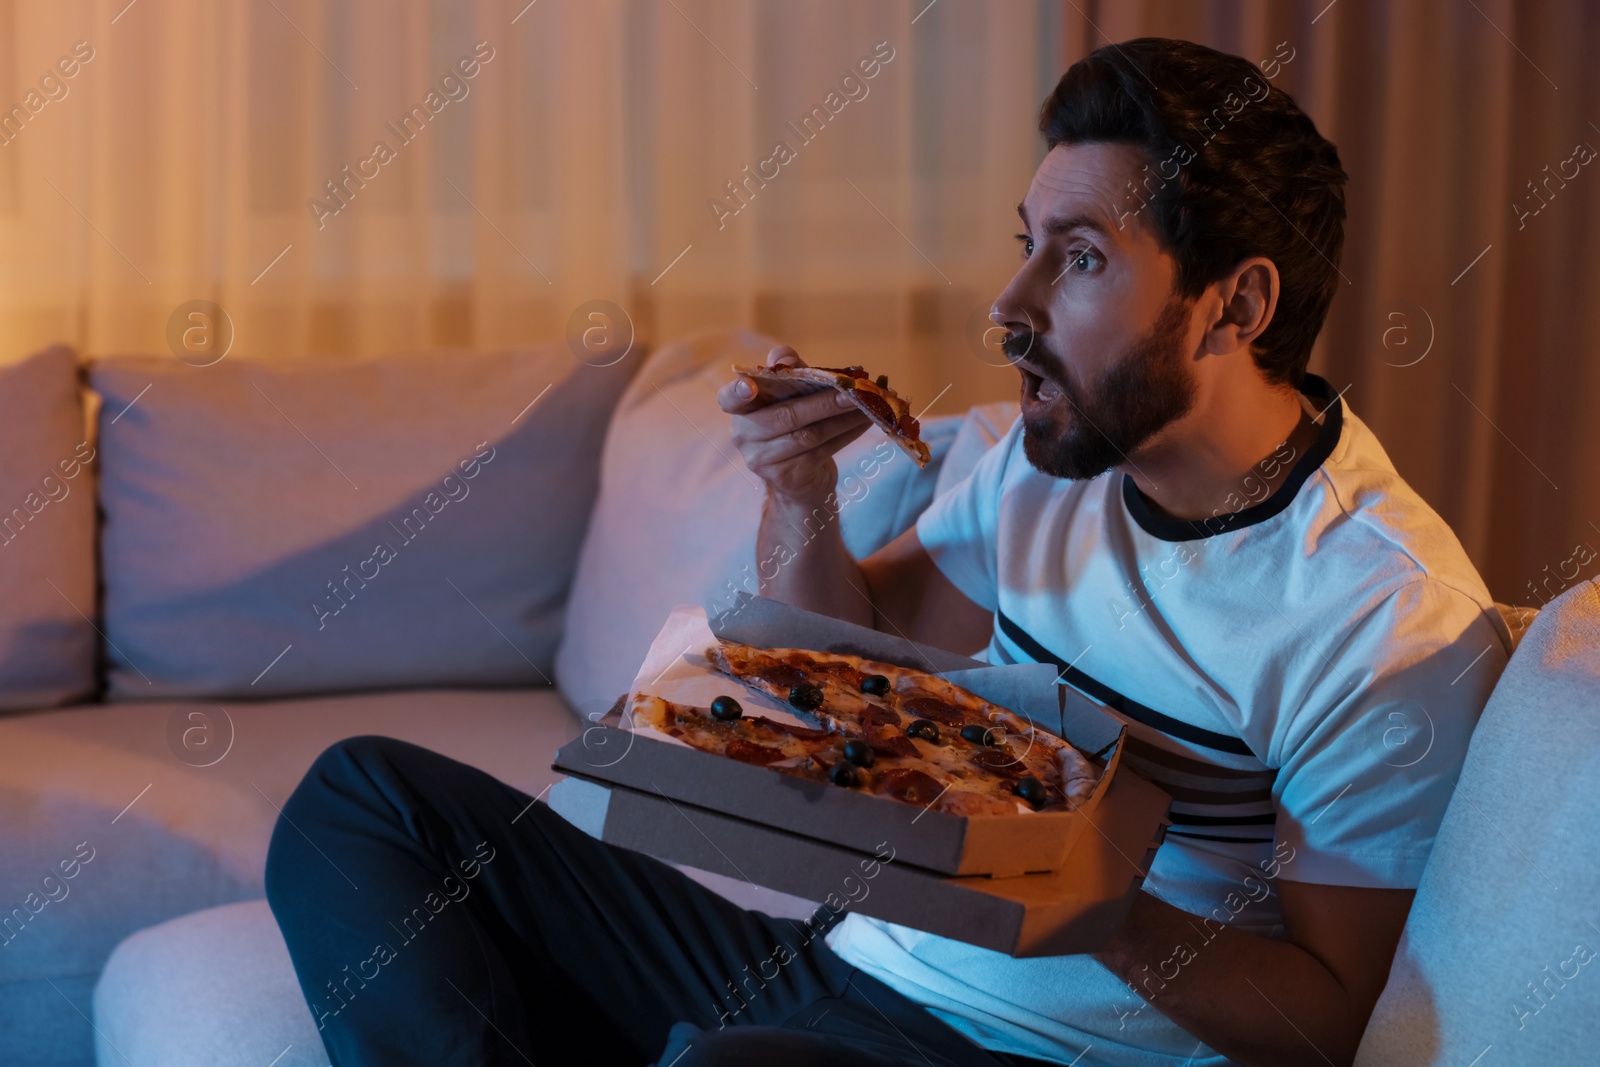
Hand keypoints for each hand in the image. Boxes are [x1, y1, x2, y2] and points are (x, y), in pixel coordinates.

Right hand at [717, 346, 869, 501]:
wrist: (799, 479)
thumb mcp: (788, 395)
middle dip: (824, 402)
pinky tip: (864, 422)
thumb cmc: (793, 424)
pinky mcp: (787, 477)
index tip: (749, 386)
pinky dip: (847, 434)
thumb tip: (785, 359)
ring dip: (842, 418)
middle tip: (853, 391)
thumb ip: (787, 372)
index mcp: (741, 410)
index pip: (728, 399)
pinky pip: (822, 451)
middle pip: (786, 416)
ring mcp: (764, 461)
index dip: (736, 392)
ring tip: (866, 405)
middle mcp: (744, 436)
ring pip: (809, 435)